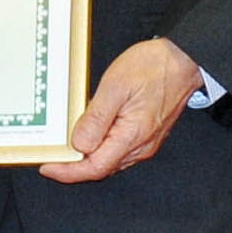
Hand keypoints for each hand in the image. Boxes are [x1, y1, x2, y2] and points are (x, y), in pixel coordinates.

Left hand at [39, 37, 202, 184]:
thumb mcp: (115, 87)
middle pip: (101, 168)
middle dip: (73, 168)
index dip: (68, 172)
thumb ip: (96, 118)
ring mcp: (146, 143)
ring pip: (109, 160)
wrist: (183, 60)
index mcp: (132, 136)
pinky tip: (89, 136)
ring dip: (86, 159)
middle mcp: (141, 146)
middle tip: (52, 158)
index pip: (95, 168)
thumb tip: (79, 144)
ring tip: (65, 148)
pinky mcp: (146, 136)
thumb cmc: (153, 67)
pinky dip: (100, 149)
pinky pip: (118, 150)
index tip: (49, 167)